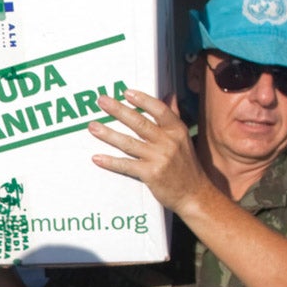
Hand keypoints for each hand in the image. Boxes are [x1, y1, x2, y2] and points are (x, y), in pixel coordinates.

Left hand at [88, 89, 208, 213]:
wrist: (193, 194)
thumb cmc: (186, 165)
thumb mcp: (183, 138)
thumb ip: (173, 116)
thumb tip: (170, 94)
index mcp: (177, 130)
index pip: (159, 109)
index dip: (142, 100)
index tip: (126, 92)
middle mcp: (169, 141)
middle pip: (139, 123)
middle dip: (118, 110)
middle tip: (101, 100)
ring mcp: (159, 158)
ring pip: (129, 143)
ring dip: (108, 134)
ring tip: (92, 127)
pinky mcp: (151, 174)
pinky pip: (126, 165)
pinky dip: (110, 162)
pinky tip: (96, 158)